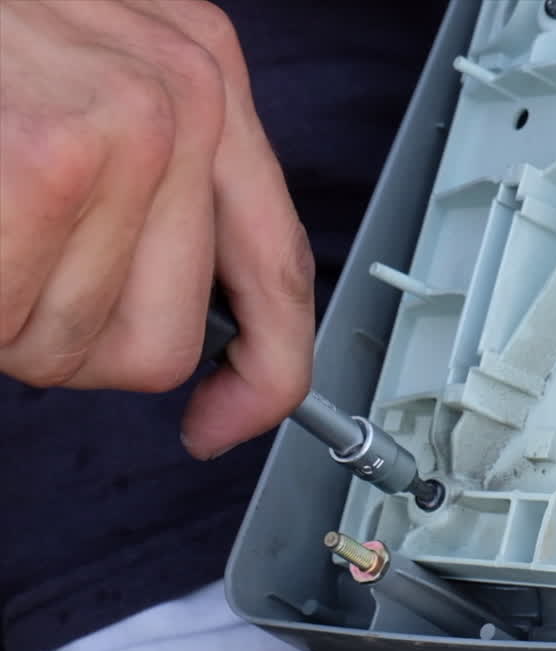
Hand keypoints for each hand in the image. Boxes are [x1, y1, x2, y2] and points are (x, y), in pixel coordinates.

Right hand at [0, 0, 313, 458]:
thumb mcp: (85, 73)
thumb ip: (156, 185)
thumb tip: (204, 327)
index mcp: (204, 73)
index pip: (277, 266)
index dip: (265, 370)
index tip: (229, 420)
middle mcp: (185, 94)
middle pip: (168, 339)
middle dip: (74, 342)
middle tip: (13, 272)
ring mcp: (124, 128)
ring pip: (88, 346)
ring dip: (13, 321)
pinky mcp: (47, 161)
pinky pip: (21, 325)